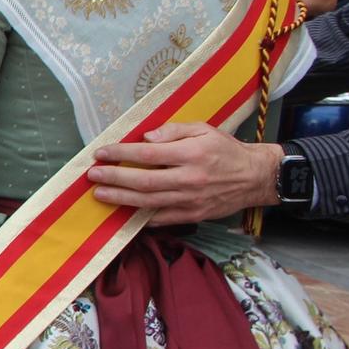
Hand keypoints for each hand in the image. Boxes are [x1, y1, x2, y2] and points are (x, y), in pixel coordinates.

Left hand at [86, 122, 283, 222]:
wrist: (255, 177)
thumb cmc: (226, 149)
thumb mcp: (204, 129)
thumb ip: (174, 130)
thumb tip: (146, 138)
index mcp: (191, 154)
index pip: (147, 155)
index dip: (121, 154)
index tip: (101, 153)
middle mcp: (189, 178)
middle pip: (143, 181)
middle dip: (114, 179)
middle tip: (93, 176)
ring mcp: (191, 200)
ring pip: (149, 202)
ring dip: (121, 199)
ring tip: (100, 194)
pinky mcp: (194, 215)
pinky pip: (163, 218)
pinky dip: (142, 216)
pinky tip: (124, 212)